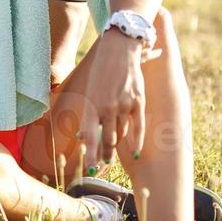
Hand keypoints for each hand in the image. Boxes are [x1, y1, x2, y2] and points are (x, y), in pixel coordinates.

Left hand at [77, 28, 163, 170]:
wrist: (118, 50)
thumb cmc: (100, 73)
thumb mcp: (89, 93)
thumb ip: (88, 116)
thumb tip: (83, 138)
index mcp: (92, 105)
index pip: (90, 138)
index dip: (91, 156)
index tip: (90, 171)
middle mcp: (108, 107)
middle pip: (108, 141)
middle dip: (105, 156)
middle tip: (103, 166)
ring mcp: (125, 105)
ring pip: (122, 133)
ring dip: (117, 145)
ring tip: (111, 155)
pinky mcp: (138, 101)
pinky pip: (138, 127)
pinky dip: (136, 142)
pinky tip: (135, 153)